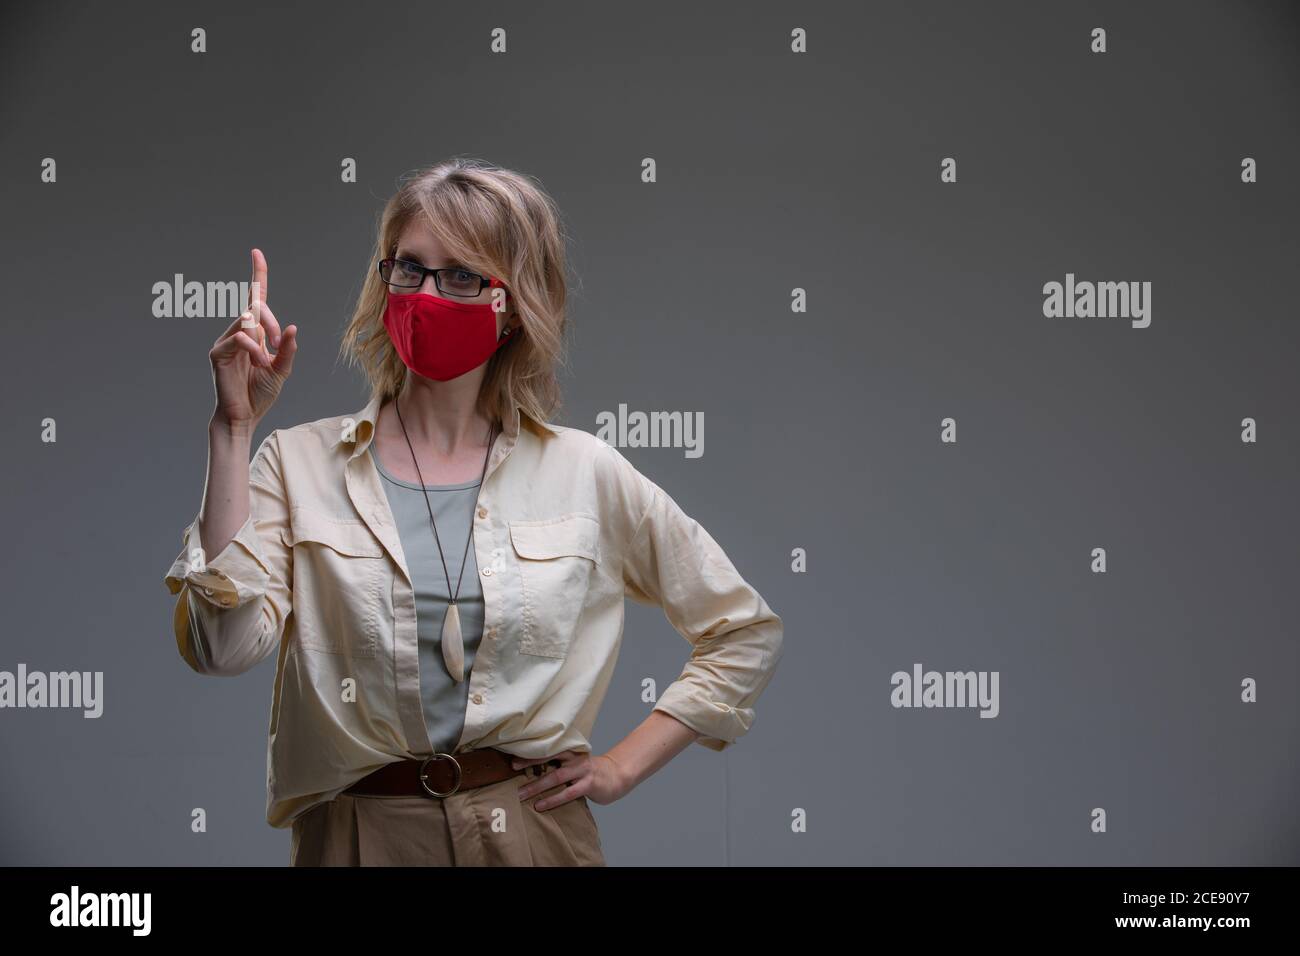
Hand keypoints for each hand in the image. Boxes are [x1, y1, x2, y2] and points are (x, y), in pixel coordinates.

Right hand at [210, 248, 296, 429]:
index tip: (256, 252)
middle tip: (279, 344)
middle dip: (272, 321)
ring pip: (246, 320)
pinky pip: (238, 338)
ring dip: (263, 338)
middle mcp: (238, 332)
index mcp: (255, 333)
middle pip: (255, 307)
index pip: (255, 299)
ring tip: (266, 361)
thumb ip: (288, 349)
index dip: (257, 275)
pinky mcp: (218, 353)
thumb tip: (293, 328)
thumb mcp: (282, 370)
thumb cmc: (260, 393)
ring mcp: (226, 341)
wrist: (244, 416)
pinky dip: (252, 348)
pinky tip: (257, 362)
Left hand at [512, 750, 629, 810]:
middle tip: (512, 768)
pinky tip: (540, 805)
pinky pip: (568, 793)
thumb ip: (559, 764)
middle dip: (529, 763)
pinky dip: (553, 799)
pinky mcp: (589, 784)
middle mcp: (574, 758)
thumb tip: (532, 773)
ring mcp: (582, 770)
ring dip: (536, 786)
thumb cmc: (591, 771)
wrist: (618, 774)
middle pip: (549, 758)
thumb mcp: (575, 763)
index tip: (513, 758)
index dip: (530, 753)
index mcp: (570, 751)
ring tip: (521, 794)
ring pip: (555, 777)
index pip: (547, 749)